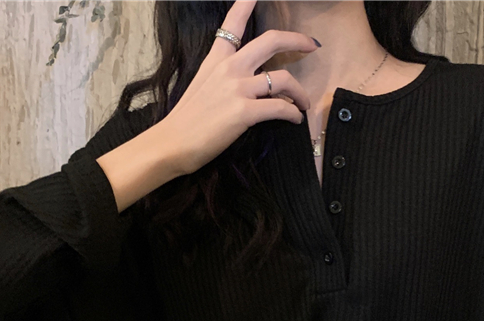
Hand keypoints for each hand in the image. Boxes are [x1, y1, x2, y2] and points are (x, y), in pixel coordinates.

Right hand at [160, 0, 317, 175]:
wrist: (172, 143)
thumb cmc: (186, 121)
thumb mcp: (201, 86)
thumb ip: (222, 79)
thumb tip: (243, 86)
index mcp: (217, 59)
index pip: (233, 22)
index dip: (247, 3)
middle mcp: (230, 68)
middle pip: (271, 41)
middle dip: (297, 40)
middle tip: (311, 45)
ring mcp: (238, 88)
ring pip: (283, 79)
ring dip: (299, 92)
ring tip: (303, 103)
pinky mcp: (244, 112)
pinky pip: (280, 108)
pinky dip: (292, 114)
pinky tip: (294, 119)